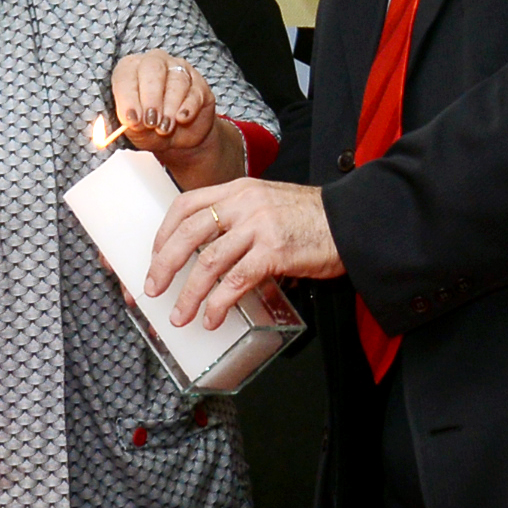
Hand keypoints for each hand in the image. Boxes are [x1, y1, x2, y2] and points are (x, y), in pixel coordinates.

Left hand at [111, 52, 239, 186]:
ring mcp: (180, 70)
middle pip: (153, 68)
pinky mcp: (199, 84)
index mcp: (131, 68)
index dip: (127, 97)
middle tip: (150, 121)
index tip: (131, 119)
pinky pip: (195, 91)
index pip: (126, 74)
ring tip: (165, 128)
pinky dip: (188, 107)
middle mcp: (155, 63)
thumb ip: (130, 122)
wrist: (177, 137)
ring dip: (170, 106)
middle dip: (151, 97)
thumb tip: (131, 120)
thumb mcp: (134, 128)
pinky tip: (182, 119)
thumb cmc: (148, 127)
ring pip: (177, 80)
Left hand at [145, 178, 340, 329]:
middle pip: (188, 233)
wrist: (353, 222)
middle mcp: (245, 203)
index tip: (155, 256)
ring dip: (189, 294)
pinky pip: (235, 281)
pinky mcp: (274, 251)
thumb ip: (240, 219)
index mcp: (240, 189)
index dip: (164, 233)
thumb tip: (211, 253)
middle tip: (153, 289)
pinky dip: (218, 303)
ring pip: (208, 262)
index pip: (186, 205)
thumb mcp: (270, 204)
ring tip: (181, 316)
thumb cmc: (314, 218)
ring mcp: (259, 226)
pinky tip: (213, 318)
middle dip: (164, 265)